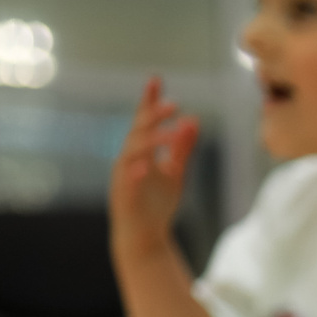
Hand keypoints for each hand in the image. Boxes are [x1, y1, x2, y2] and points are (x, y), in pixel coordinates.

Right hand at [110, 77, 198, 263]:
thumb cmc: (157, 204)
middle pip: (138, 132)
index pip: (144, 121)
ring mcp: (123, 178)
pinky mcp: (123, 197)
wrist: (147, 237)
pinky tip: (144, 167)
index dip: (149, 101)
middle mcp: (129, 160)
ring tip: (172, 133)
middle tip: (173, 105)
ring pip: (132, 153)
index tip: (156, 79)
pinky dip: (134, 173)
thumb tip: (193, 120)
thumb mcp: (175, 172)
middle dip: (153, 117)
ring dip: (151, 141)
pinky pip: (127, 183)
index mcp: (141, 152)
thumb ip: (182, 148)